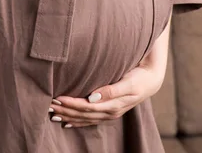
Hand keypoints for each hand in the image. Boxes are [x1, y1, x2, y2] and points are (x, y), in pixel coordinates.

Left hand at [48, 60, 165, 128]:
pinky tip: (67, 123)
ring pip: (84, 118)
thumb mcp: (128, 82)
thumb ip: (111, 90)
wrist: (152, 80)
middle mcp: (110, 112)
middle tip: (49, 105)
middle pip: (83, 114)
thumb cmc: (139, 78)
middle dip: (65, 110)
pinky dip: (77, 121)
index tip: (57, 98)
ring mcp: (109, 113)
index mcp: (113, 105)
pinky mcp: (109, 111)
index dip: (71, 104)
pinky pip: (90, 119)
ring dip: (68, 116)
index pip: (86, 107)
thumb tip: (92, 96)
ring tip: (53, 113)